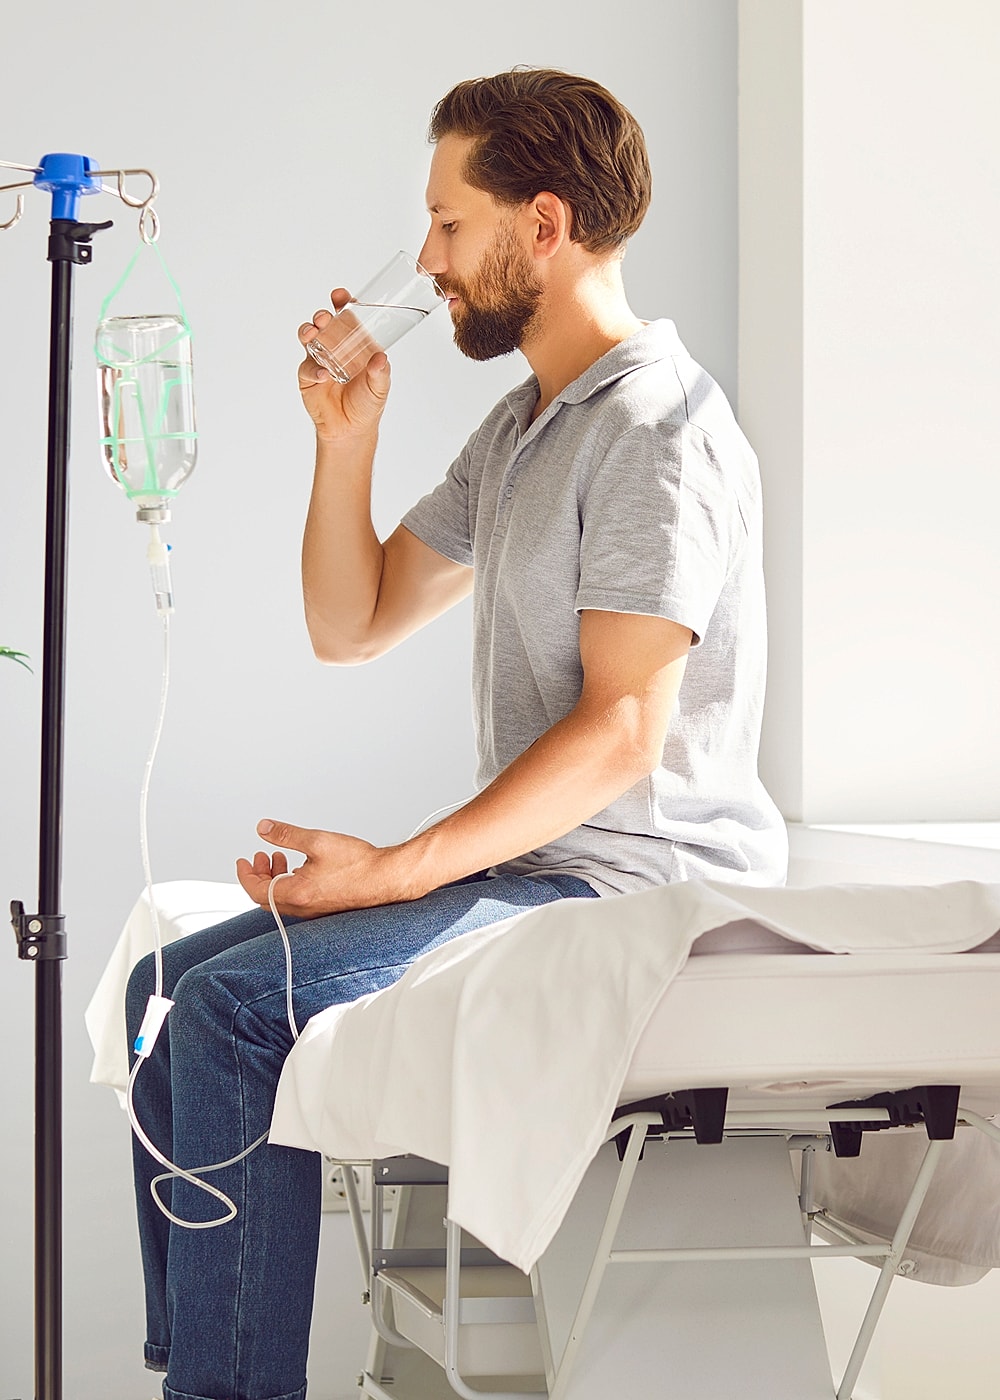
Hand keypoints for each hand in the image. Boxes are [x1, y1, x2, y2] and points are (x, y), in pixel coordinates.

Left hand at [236, 818, 408, 916]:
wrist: (386, 878)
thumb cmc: (359, 864)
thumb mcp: (318, 841)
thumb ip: (286, 835)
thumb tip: (264, 829)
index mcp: (297, 893)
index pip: (256, 890)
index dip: (245, 874)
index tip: (243, 861)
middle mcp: (302, 907)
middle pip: (265, 897)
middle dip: (258, 875)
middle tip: (258, 857)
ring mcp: (313, 910)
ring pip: (280, 899)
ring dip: (273, 878)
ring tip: (279, 858)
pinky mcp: (323, 908)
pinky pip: (295, 900)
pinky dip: (288, 884)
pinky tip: (299, 868)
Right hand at [298, 289, 390, 442]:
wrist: (350, 430)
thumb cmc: (367, 404)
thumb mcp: (379, 387)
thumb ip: (380, 373)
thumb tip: (380, 358)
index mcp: (353, 343)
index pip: (347, 318)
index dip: (344, 304)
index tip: (343, 296)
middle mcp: (334, 347)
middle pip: (325, 323)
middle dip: (323, 315)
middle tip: (326, 317)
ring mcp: (318, 359)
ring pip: (308, 338)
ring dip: (309, 331)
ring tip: (314, 332)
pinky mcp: (307, 377)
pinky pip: (307, 368)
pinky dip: (314, 369)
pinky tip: (323, 374)